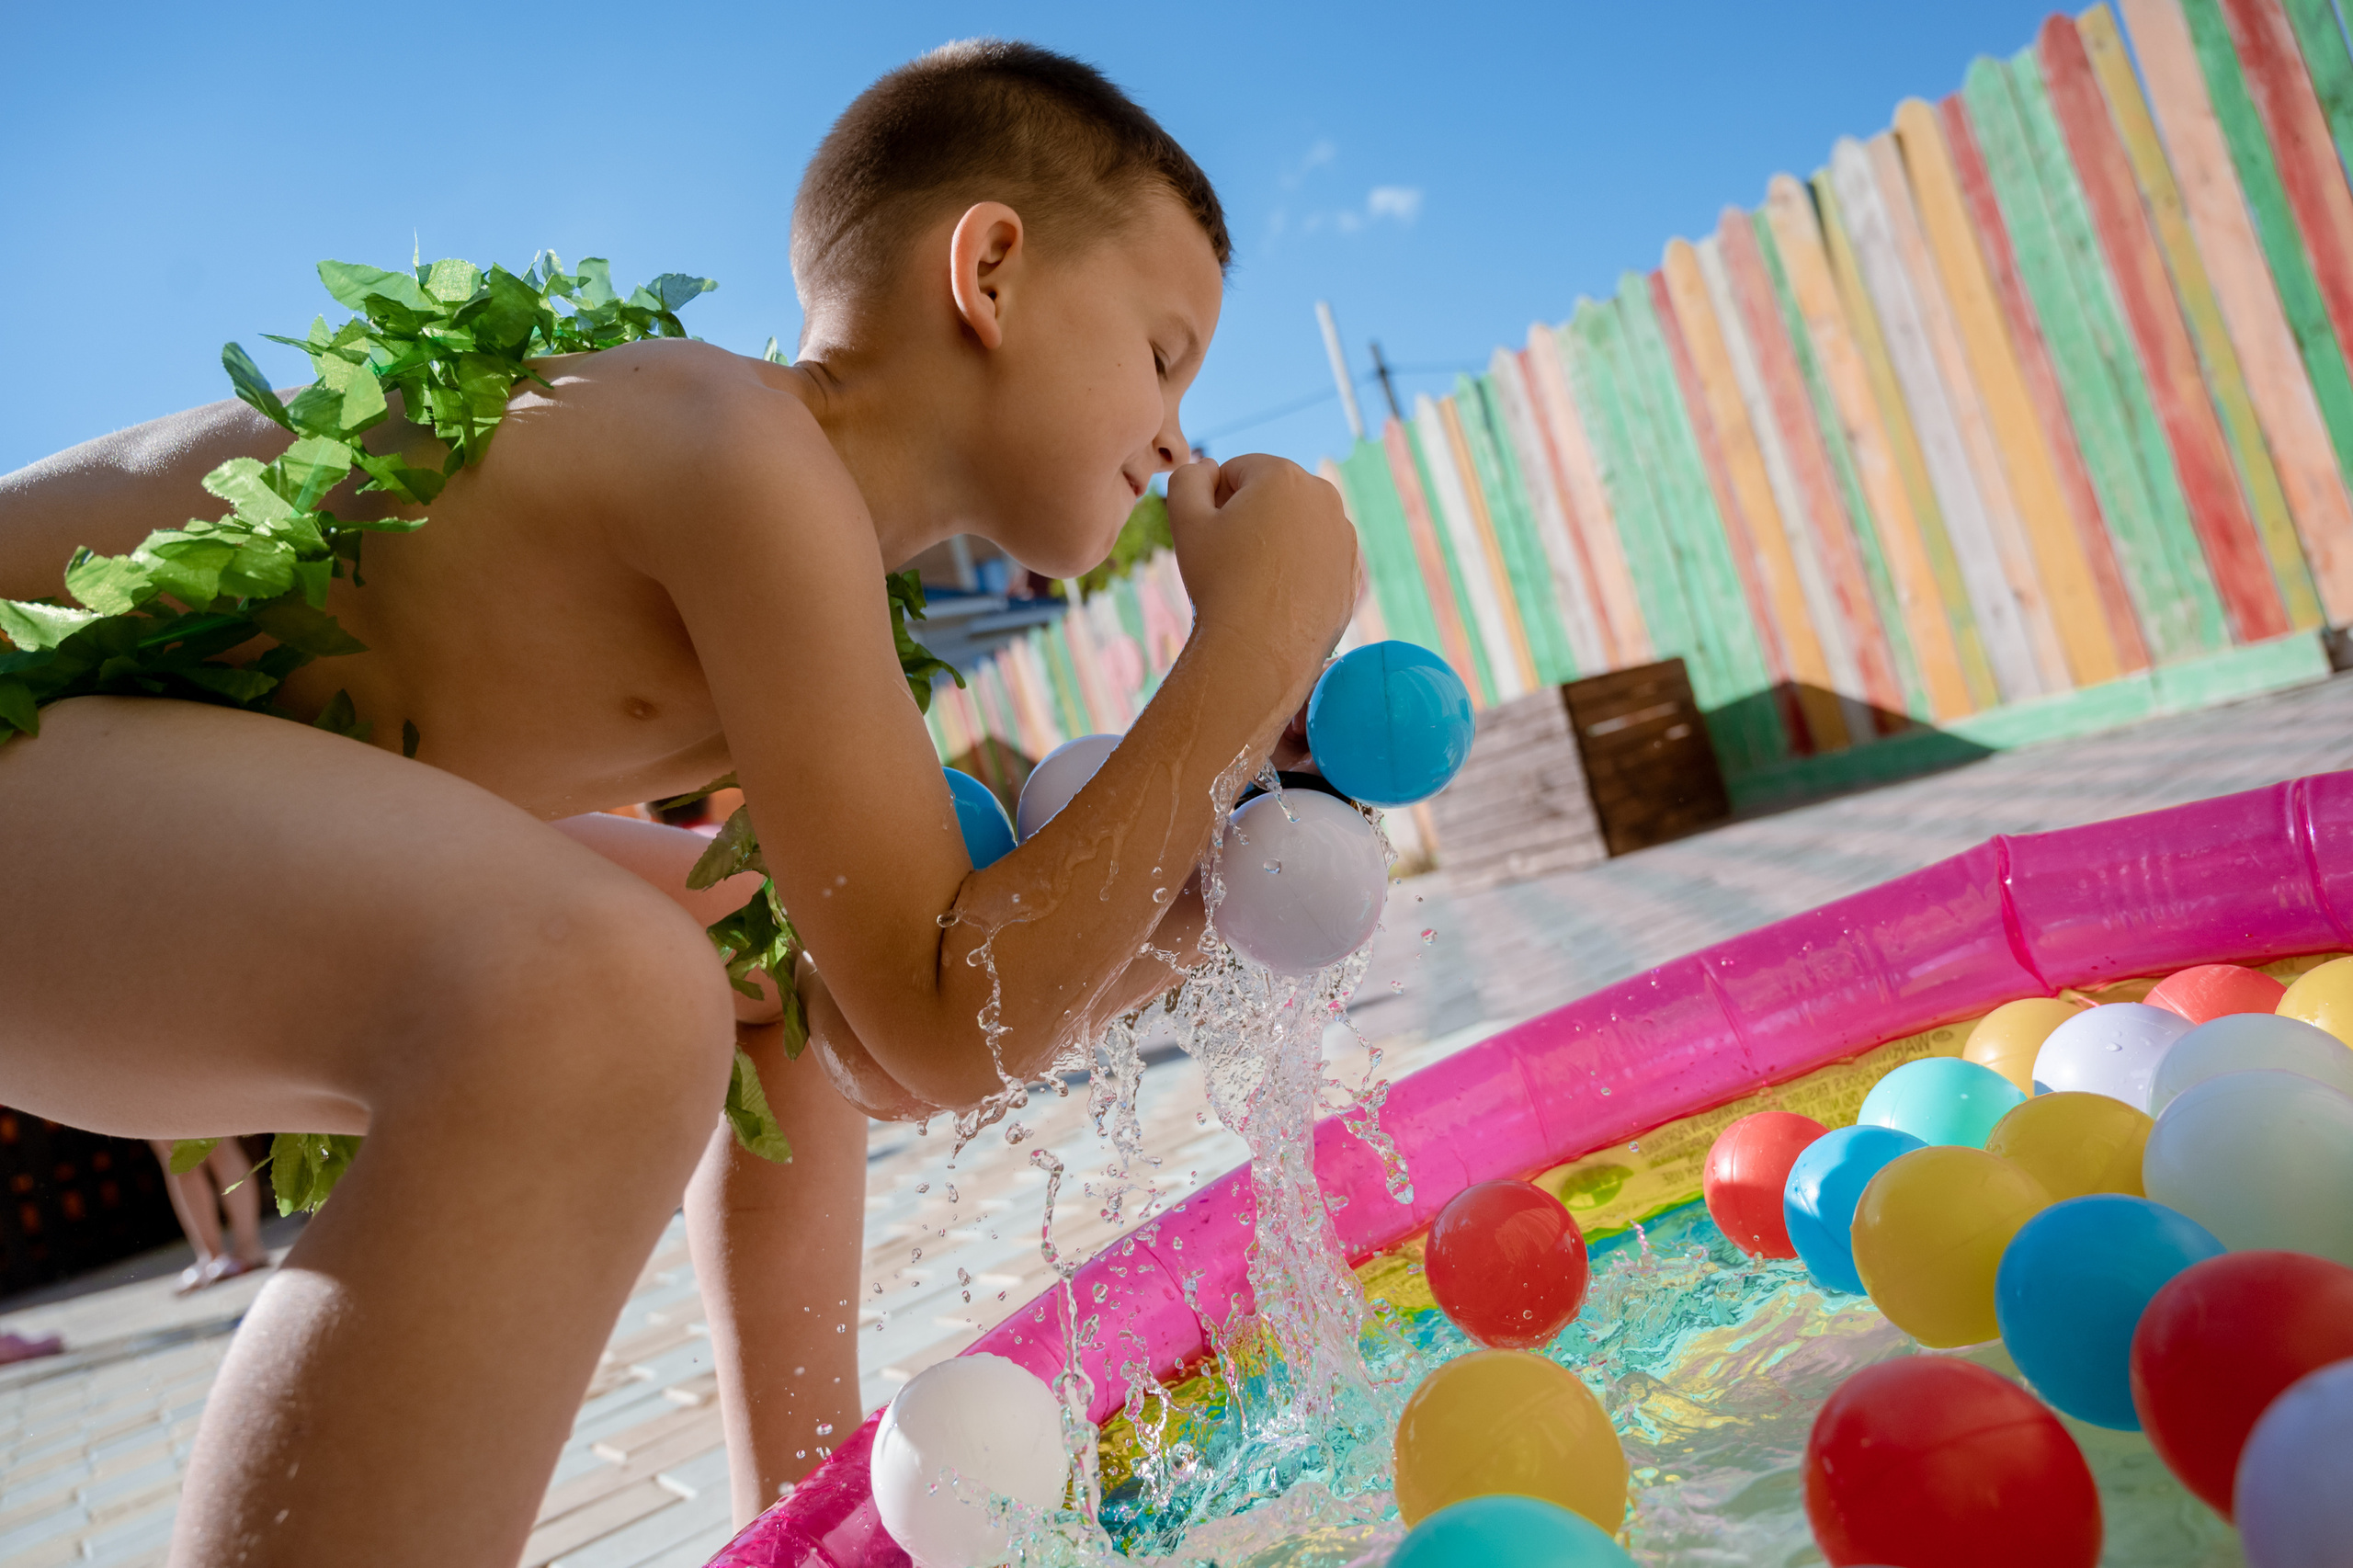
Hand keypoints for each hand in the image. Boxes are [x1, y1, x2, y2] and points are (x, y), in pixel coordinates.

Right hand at [1167, 455, 1357, 666]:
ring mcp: (1343, 535)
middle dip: (1249, 517)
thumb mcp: (1185, 521)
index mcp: (1283, 475)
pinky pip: (1315, 556)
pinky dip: (1297, 568)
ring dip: (1274, 541)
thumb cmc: (1220, 582)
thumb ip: (1188, 478)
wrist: (1261, 651)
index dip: (1215, 501)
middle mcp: (1323, 497)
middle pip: (1271, 495)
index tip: (1213, 536)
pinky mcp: (1351, 569)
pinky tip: (1278, 596)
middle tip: (1231, 559)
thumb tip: (1207, 466)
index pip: (1237, 470)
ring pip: (1295, 525)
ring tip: (1255, 580)